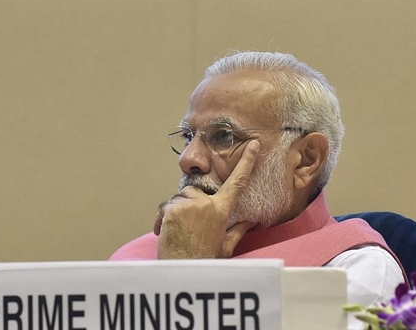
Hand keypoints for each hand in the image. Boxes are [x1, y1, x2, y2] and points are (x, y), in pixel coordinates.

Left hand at [155, 140, 259, 258]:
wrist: (183, 270)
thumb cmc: (204, 259)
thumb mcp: (226, 246)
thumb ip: (238, 230)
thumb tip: (251, 220)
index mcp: (222, 210)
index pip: (237, 183)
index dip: (246, 162)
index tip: (252, 145)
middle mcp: (206, 204)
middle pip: (196, 190)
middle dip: (191, 203)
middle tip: (189, 226)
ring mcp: (188, 205)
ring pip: (179, 198)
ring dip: (177, 211)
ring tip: (178, 231)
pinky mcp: (171, 209)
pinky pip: (165, 206)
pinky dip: (163, 218)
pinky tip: (165, 232)